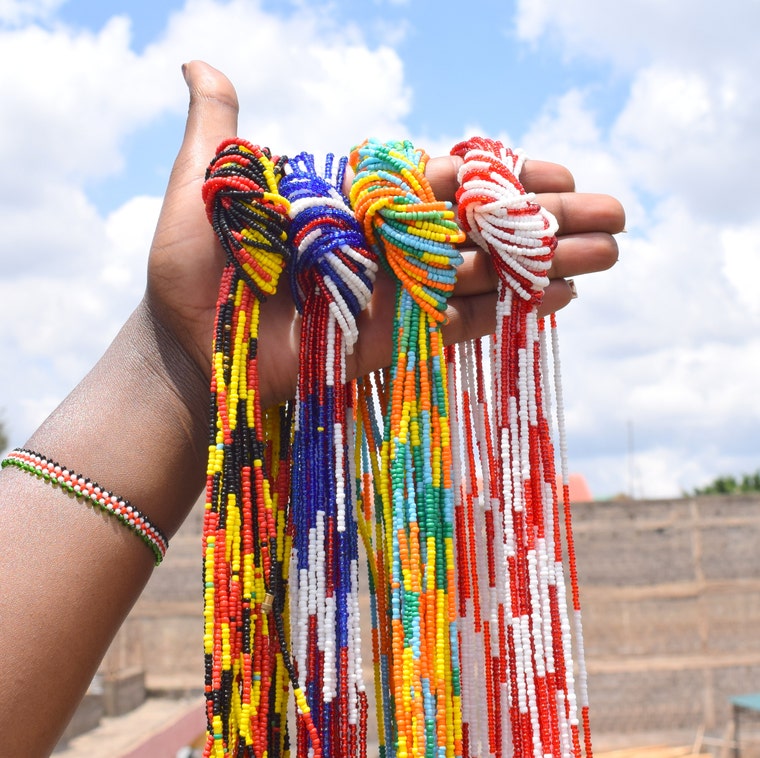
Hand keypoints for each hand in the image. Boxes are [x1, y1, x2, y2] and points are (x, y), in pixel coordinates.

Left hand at [147, 61, 624, 408]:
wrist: (187, 356)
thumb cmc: (185, 277)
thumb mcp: (198, 189)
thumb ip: (216, 131)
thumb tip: (199, 63)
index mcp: (356, 205)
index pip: (444, 181)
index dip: (503, 176)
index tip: (558, 170)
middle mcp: (385, 248)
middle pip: (480, 228)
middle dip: (548, 221)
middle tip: (617, 215)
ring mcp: (394, 296)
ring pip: (484, 274)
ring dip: (548, 266)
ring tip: (611, 255)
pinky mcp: (394, 343)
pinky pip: (461, 324)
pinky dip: (511, 313)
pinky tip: (560, 300)